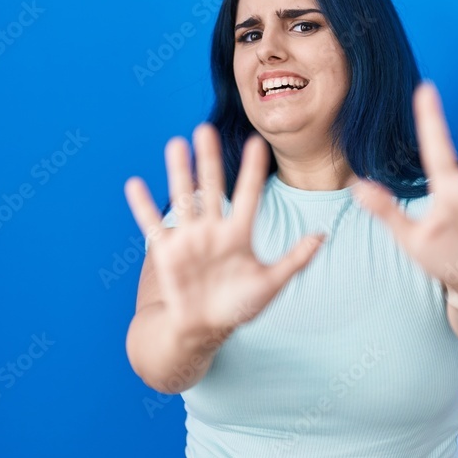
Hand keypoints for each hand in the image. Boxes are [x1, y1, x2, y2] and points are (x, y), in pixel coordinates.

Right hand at [124, 123, 325, 347]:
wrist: (203, 328)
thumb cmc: (238, 306)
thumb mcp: (271, 284)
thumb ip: (295, 259)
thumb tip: (322, 235)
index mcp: (239, 233)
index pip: (248, 195)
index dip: (252, 171)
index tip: (257, 143)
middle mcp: (213, 229)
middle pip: (211, 188)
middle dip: (209, 160)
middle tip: (205, 129)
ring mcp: (189, 238)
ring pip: (183, 198)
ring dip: (179, 173)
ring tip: (176, 145)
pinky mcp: (167, 252)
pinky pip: (152, 225)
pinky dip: (143, 206)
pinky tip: (135, 184)